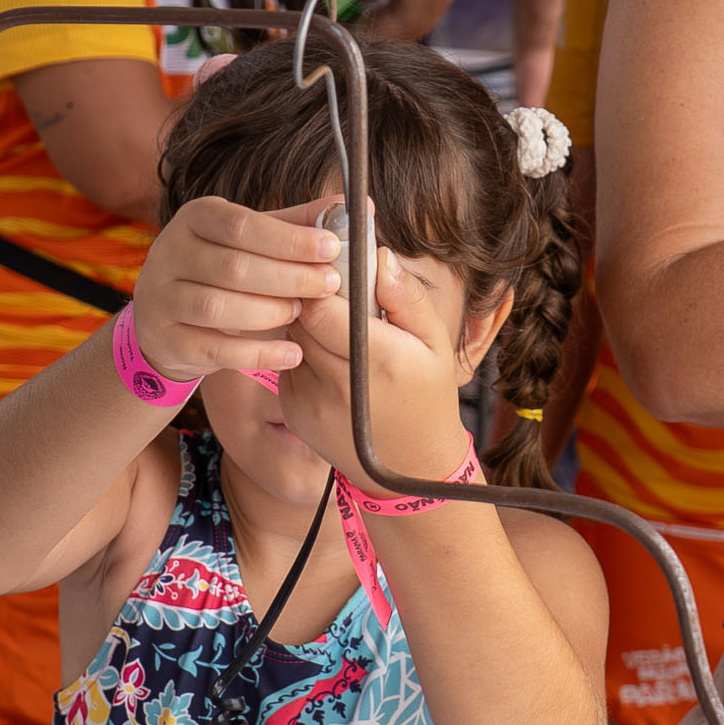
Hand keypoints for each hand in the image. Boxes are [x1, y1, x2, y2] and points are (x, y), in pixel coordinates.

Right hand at [129, 196, 341, 382]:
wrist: (165, 319)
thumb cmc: (221, 271)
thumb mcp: (252, 240)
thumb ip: (298, 224)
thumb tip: (355, 207)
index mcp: (196, 218)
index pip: (241, 224)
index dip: (288, 238)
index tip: (331, 247)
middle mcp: (171, 254)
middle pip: (233, 266)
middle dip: (289, 277)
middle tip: (329, 285)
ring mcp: (162, 299)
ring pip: (217, 307)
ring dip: (269, 312)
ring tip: (303, 313)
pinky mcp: (166, 340)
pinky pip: (214, 349)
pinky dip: (257, 354)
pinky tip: (292, 354)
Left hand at [283, 226, 476, 497]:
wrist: (411, 467)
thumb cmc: (428, 395)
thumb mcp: (436, 343)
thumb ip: (408, 298)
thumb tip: (380, 257)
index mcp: (378, 360)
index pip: (321, 306)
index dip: (323, 283)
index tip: (335, 272)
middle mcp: (338, 383)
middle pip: (299, 318)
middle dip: (311, 299)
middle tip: (332, 292)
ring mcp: (310, 401)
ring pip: (289, 338)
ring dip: (305, 325)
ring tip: (334, 327)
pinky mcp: (293, 411)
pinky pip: (287, 363)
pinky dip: (302, 353)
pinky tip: (328, 360)